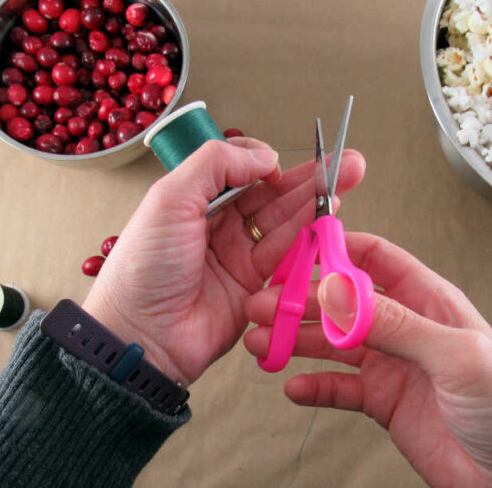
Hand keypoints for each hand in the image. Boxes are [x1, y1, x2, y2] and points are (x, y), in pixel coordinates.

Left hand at [83, 138, 364, 385]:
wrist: (142, 336)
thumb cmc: (144, 267)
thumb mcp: (169, 199)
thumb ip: (215, 164)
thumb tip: (264, 155)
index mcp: (194, 198)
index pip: (240, 168)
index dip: (264, 162)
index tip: (278, 163)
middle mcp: (219, 224)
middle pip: (272, 194)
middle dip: (310, 178)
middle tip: (349, 163)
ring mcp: (238, 256)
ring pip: (285, 223)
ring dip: (316, 204)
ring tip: (346, 184)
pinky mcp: (256, 286)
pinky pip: (288, 258)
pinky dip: (310, 239)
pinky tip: (330, 221)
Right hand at [244, 233, 491, 487]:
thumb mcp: (456, 355)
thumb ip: (397, 323)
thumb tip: (340, 291)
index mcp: (430, 301)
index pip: (375, 260)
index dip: (335, 251)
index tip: (295, 252)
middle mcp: (408, 328)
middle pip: (343, 303)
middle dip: (301, 301)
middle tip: (263, 305)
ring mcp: (395, 366)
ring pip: (334, 345)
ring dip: (298, 342)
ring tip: (262, 341)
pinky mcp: (386, 404)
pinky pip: (340, 389)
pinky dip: (315, 387)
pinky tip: (294, 387)